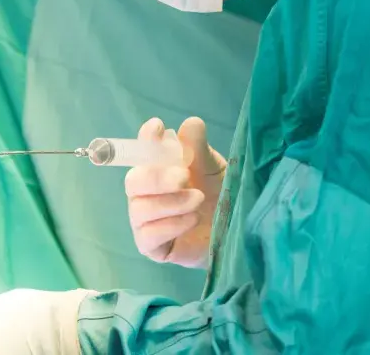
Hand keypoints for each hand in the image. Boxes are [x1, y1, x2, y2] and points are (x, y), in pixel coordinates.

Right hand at [125, 117, 226, 267]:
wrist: (236, 234)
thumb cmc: (220, 195)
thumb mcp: (213, 169)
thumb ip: (199, 149)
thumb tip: (191, 123)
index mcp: (157, 169)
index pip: (142, 150)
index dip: (145, 139)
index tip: (157, 128)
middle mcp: (146, 193)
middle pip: (133, 182)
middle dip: (157, 178)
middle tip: (184, 177)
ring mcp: (146, 221)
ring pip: (140, 209)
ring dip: (170, 203)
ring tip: (198, 200)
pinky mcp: (152, 247)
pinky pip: (147, 236)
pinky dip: (169, 226)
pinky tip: (192, 220)